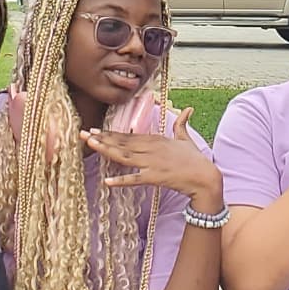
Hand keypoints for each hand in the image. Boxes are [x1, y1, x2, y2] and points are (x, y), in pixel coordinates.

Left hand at [81, 109, 221, 208]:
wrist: (206, 177)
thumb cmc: (195, 159)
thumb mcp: (186, 139)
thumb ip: (182, 124)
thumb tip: (189, 108)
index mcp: (156, 140)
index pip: (128, 136)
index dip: (110, 133)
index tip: (94, 130)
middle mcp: (151, 149)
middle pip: (122, 143)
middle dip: (101, 138)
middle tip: (82, 134)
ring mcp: (152, 163)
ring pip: (124, 156)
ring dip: (106, 151)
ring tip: (90, 145)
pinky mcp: (156, 178)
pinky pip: (135, 179)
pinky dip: (122, 180)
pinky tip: (108, 181)